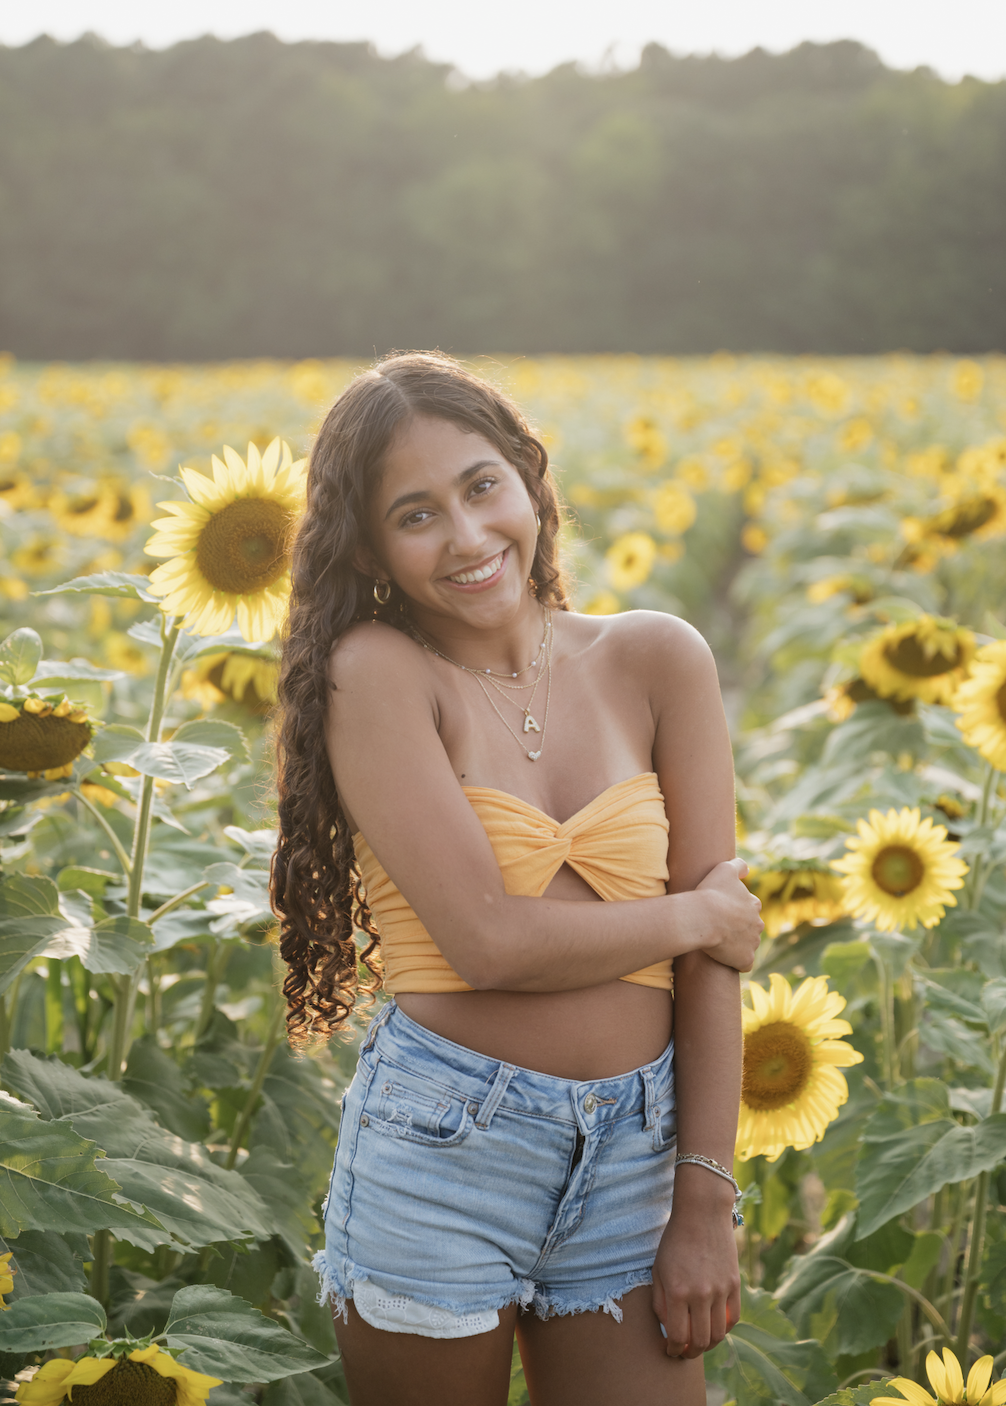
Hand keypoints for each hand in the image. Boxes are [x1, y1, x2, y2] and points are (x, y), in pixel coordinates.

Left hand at [651, 1194, 740, 1356]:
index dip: (673, 1350)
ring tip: (699, 1343)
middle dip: (690, 1353)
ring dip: (708, 1345)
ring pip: (719, 1334)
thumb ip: (660, 1302)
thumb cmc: (674, 1240)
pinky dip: (724, 1329)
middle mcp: (700, 1295)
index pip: (677, 1337)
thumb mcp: (658, 1270)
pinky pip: (733, 1318)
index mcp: (678, 1292)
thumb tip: (667, 1329)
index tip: (669, 1351)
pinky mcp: (734, 1284)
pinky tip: (715, 1327)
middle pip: (700, 1341)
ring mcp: (720, 1290)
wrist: (701, 1213)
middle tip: (684, 1353)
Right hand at [695, 858, 762, 970]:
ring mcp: (753, 943)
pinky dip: (737, 962)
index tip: (720, 911)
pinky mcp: (745, 959)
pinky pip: (744, 964)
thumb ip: (738, 865)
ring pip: (747, 945)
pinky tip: (726, 960)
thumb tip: (746, 868)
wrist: (703, 917)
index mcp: (754, 904)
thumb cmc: (711, 892)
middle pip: (750, 927)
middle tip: (718, 928)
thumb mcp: (724, 869)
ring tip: (718, 944)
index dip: (734, 910)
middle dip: (738, 928)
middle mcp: (758, 923)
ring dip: (737, 945)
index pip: (748, 908)